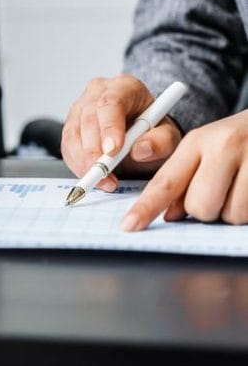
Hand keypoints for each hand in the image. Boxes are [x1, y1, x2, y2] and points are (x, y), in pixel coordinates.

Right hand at [61, 74, 182, 190]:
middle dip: (93, 150)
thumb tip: (140, 150)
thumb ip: (160, 142)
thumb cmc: (154, 131)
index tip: (113, 151)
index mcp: (124, 86)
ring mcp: (80, 107)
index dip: (109, 127)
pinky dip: (76, 164)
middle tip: (105, 174)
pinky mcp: (70, 125)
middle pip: (88, 118)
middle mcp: (98, 92)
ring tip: (102, 180)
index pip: (111, 103)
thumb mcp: (168, 137)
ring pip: (72, 133)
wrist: (142, 134)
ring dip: (83, 161)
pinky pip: (67, 146)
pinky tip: (91, 175)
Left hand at [123, 110, 247, 230]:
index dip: (146, 207)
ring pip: (228, 214)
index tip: (129, 225)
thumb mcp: (205, 149)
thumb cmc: (238, 140)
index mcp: (197, 142)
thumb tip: (169, 215)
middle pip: (198, 206)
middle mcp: (223, 147)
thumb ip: (183, 179)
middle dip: (203, 209)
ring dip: (230, 211)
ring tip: (239, 187)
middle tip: (216, 193)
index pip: (166, 181)